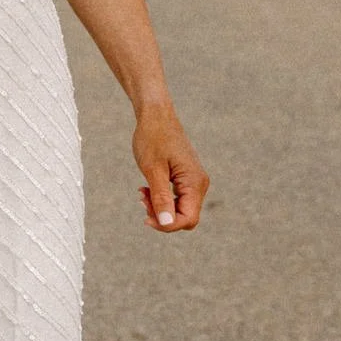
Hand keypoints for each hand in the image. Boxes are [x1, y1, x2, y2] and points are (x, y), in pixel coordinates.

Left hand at [133, 105, 207, 232]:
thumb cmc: (153, 138)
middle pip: (185, 216)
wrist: (156, 115)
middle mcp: (199, 184)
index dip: (167, 225)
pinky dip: (162, 198)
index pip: (188, 219)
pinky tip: (147, 189)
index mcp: (195, 182)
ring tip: (142, 193)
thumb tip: (166, 223)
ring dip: (160, 207)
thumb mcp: (153, 170)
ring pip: (180, 208)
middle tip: (141, 200)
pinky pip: (178, 198)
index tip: (145, 219)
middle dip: (162, 216)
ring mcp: (194, 181)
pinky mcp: (186, 177)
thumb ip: (161, 198)